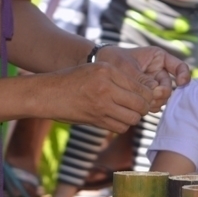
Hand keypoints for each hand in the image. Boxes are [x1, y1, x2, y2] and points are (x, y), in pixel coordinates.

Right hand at [38, 62, 155, 132]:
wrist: (48, 94)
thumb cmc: (72, 79)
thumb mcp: (96, 69)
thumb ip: (118, 77)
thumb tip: (144, 92)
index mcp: (107, 71)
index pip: (140, 86)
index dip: (149, 94)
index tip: (147, 96)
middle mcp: (106, 87)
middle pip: (140, 104)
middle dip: (144, 107)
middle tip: (140, 106)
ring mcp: (101, 105)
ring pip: (133, 118)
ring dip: (134, 117)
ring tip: (128, 111)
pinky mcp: (96, 120)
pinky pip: (120, 127)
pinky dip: (122, 124)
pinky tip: (116, 117)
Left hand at [94, 46, 190, 111]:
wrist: (99, 66)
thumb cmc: (112, 59)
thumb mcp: (126, 67)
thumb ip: (141, 79)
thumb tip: (156, 92)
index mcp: (158, 58)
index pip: (179, 66)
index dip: (184, 75)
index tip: (181, 83)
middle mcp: (159, 71)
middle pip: (170, 87)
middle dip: (162, 94)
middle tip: (152, 96)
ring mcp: (153, 84)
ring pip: (162, 98)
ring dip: (154, 102)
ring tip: (140, 101)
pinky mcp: (147, 95)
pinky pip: (153, 104)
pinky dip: (148, 107)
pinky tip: (138, 106)